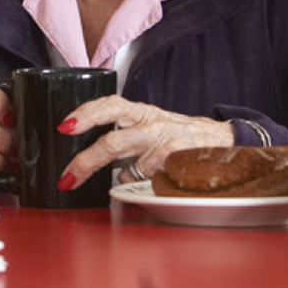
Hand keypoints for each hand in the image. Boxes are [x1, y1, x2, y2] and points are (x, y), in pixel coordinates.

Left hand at [56, 96, 234, 189]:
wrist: (223, 141)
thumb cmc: (179, 136)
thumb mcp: (148, 128)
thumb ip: (123, 141)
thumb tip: (90, 158)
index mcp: (140, 113)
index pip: (109, 105)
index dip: (86, 113)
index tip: (65, 126)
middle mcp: (152, 124)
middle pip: (113, 140)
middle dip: (86, 160)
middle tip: (69, 176)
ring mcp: (167, 143)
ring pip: (133, 164)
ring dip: (121, 176)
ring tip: (123, 178)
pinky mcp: (180, 161)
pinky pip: (154, 177)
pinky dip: (146, 181)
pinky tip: (152, 178)